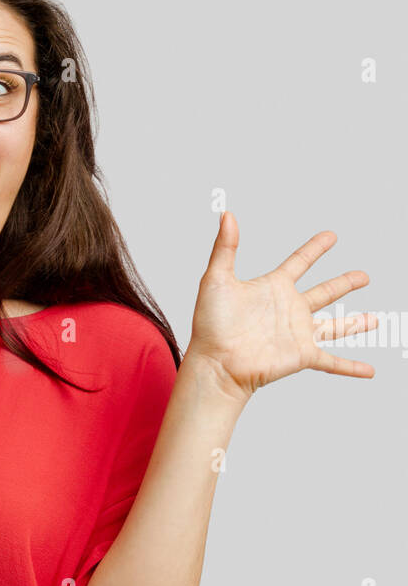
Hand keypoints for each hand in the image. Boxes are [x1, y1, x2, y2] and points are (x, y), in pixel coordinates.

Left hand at [185, 212, 376, 402]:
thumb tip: (227, 215)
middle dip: (345, 283)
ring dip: (355, 324)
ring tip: (374, 320)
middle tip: (363, 276)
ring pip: (335, 326)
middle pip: (325, 292)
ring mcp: (298, 333)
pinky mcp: (302, 355)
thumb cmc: (210, 325)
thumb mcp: (217, 280)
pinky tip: (368, 371)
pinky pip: (333, 361)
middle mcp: (289, 309)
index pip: (300, 262)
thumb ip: (225, 247)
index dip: (316, 248)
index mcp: (273, 288)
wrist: (215, 363)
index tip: (331, 236)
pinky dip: (351, 367)